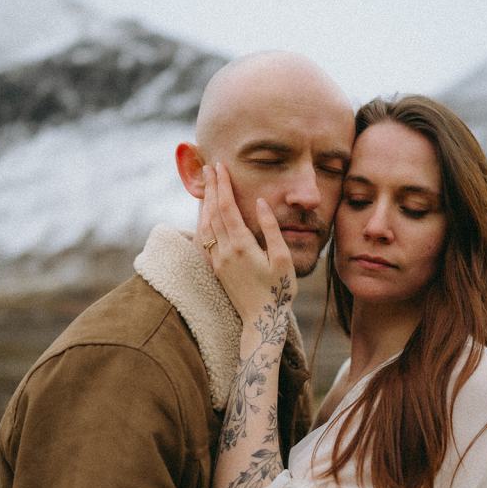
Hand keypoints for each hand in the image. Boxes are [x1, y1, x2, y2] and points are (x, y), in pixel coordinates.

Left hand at [200, 163, 295, 323]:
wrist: (261, 320)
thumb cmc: (278, 290)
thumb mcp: (282, 258)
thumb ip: (271, 229)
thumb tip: (261, 202)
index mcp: (242, 246)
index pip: (227, 207)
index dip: (223, 185)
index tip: (221, 167)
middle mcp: (225, 251)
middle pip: (213, 212)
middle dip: (211, 187)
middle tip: (209, 167)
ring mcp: (218, 260)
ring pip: (206, 224)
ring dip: (205, 202)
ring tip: (206, 184)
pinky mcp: (216, 269)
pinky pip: (205, 238)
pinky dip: (204, 220)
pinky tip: (205, 214)